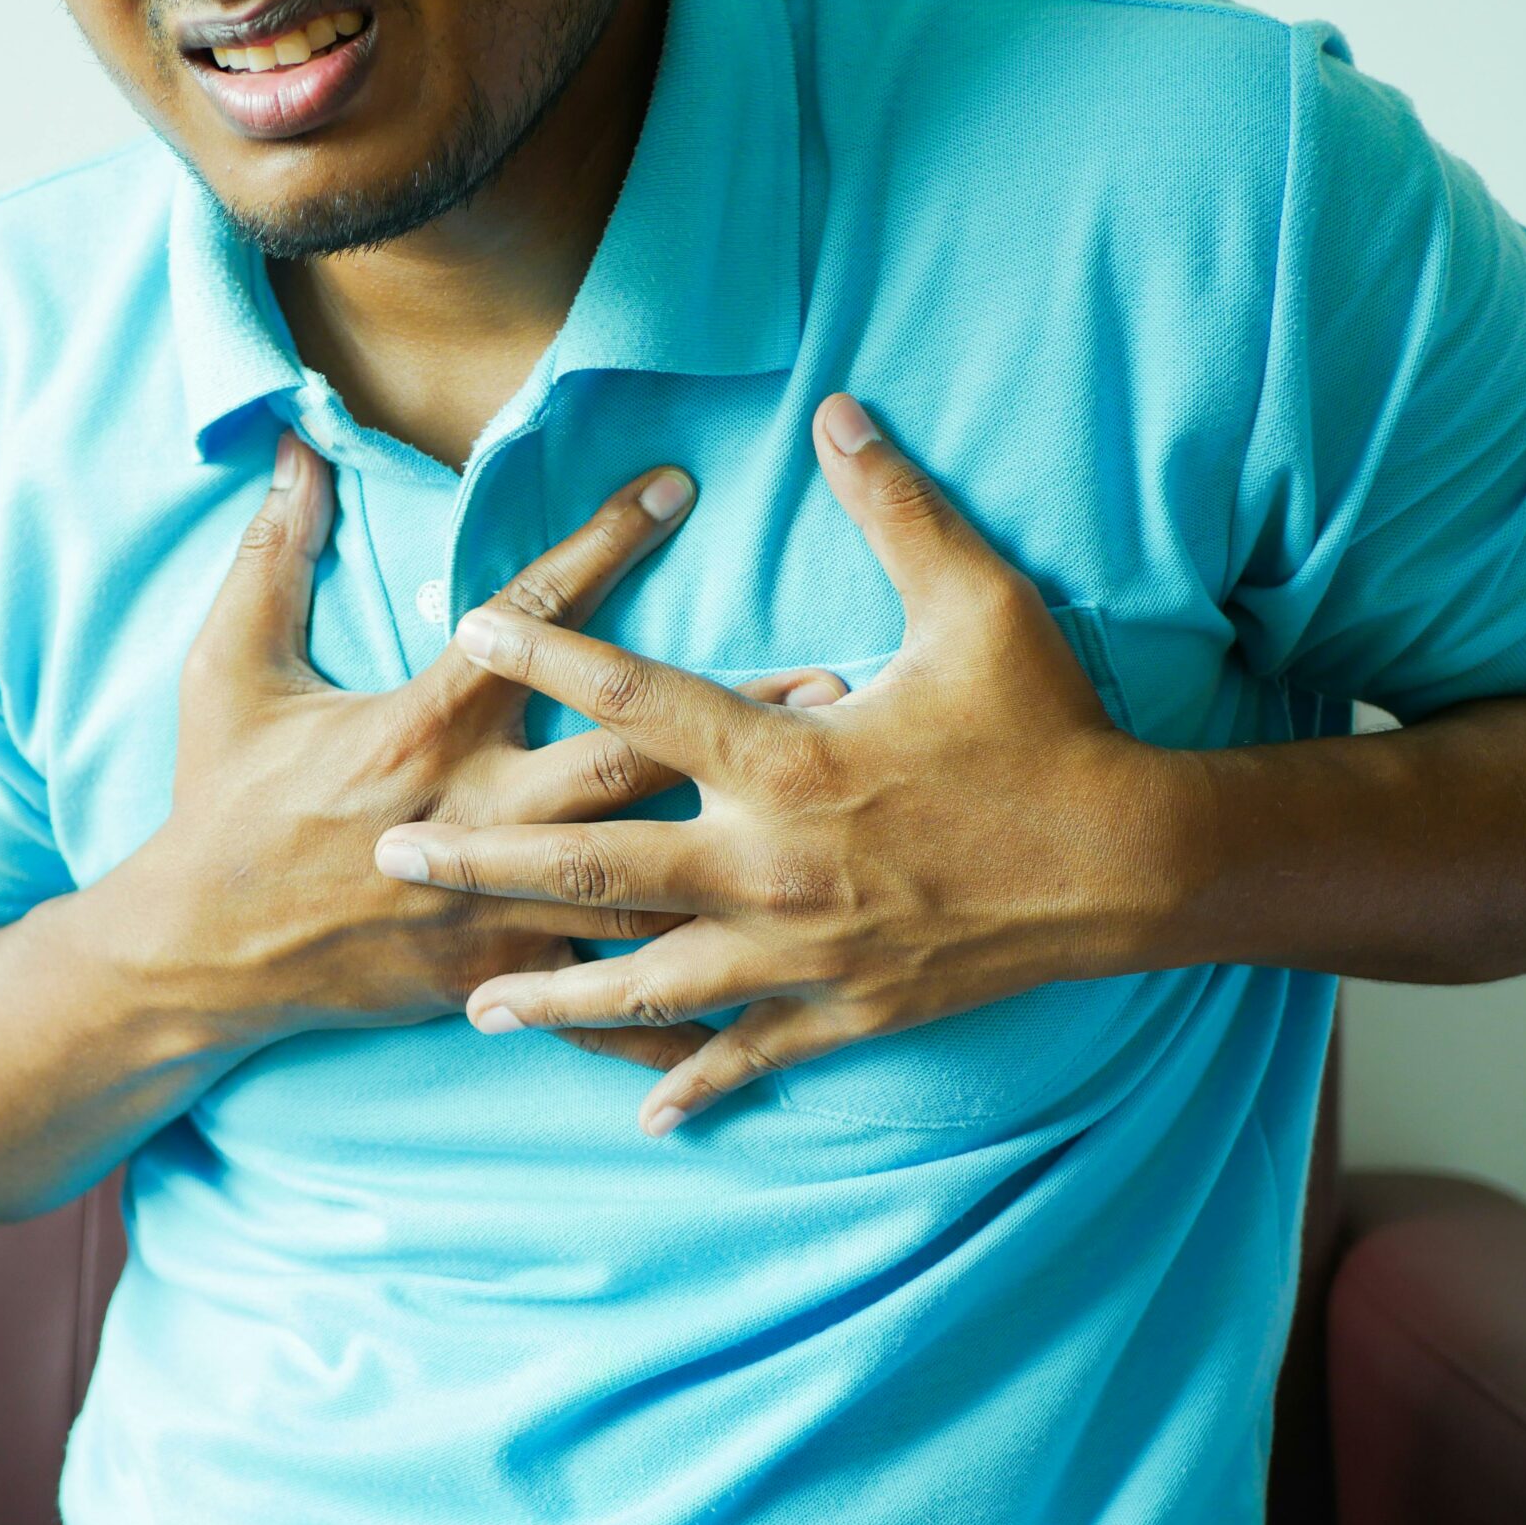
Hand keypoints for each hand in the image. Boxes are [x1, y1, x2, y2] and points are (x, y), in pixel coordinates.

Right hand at [108, 429, 850, 1063]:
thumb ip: (272, 558)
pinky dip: (683, 1005)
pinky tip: (767, 1002)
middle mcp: (475, 813)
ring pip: (640, 877)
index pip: (529, 624)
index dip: (603, 546)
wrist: (194, 952)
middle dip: (729, 718)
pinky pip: (603, 995)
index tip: (675, 488)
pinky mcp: (496, 972)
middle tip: (829, 680)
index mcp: (418, 728)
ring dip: (739, 845)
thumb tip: (297, 453)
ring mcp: (492, 903)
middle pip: (625, 758)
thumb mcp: (225, 671)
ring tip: (828, 816)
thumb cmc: (216, 804)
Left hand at [370, 393, 1186, 1134]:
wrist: (1132, 863)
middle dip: (483, 863)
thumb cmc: (1049, 728)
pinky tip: (636, 1113)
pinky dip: (691, 1085)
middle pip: (592, 866)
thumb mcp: (979, 603)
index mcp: (785, 759)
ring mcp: (798, 950)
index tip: (464, 632)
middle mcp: (768, 863)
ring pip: (643, 984)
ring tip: (475, 1007)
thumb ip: (895, 507)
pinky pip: (746, 1056)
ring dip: (552, 997)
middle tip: (393, 858)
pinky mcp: (840, 1011)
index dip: (546, 657)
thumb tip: (840, 411)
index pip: (638, 699)